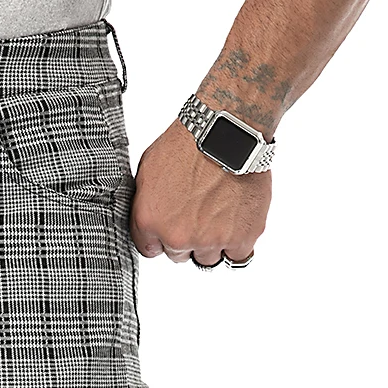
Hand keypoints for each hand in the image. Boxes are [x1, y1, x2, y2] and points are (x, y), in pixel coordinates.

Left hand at [130, 120, 270, 267]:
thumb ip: (145, 202)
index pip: (150, 249)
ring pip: (207, 258)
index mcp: (149, 220)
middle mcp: (177, 236)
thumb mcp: (148, 168)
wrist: (228, 129)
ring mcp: (210, 240)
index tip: (172, 225)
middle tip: (200, 210)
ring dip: (212, 241)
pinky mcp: (241, 237)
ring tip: (220, 212)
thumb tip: (147, 221)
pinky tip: (237, 223)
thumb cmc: (190, 141)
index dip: (161, 237)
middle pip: (179, 255)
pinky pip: (237, 256)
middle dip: (187, 237)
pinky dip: (238, 243)